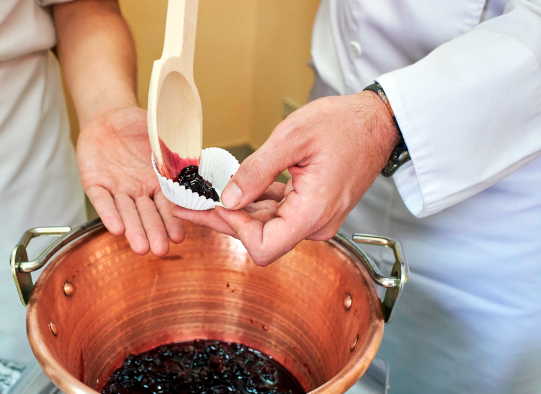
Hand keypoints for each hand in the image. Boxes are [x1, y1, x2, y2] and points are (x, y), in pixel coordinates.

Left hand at [77, 106, 184, 255]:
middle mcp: (138, 190)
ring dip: (133, 230)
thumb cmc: (138, 125)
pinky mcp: (95, 184)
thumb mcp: (162, 134)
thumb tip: (197, 160)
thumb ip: (176, 149)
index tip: (179, 236)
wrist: (108, 115)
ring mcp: (117, 188)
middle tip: (161, 250)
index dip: (172, 220)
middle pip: (146, 214)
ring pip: (126, 212)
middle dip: (153, 232)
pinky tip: (116, 229)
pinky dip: (108, 214)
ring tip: (141, 249)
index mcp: (158, 181)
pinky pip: (102, 201)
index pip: (166, 205)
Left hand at [174, 92, 399, 264]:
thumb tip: (229, 199)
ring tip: (197, 194)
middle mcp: (314, 224)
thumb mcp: (292, 138)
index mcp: (313, 212)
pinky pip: (275, 211)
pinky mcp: (309, 208)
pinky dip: (251, 202)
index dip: (234, 228)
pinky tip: (228, 189)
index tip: (212, 203)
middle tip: (182, 203)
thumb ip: (257, 172)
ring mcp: (312, 218)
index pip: (263, 247)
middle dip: (220, 218)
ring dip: (232, 210)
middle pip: (257, 236)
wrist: (377, 122)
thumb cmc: (344, 125)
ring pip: (263, 224)